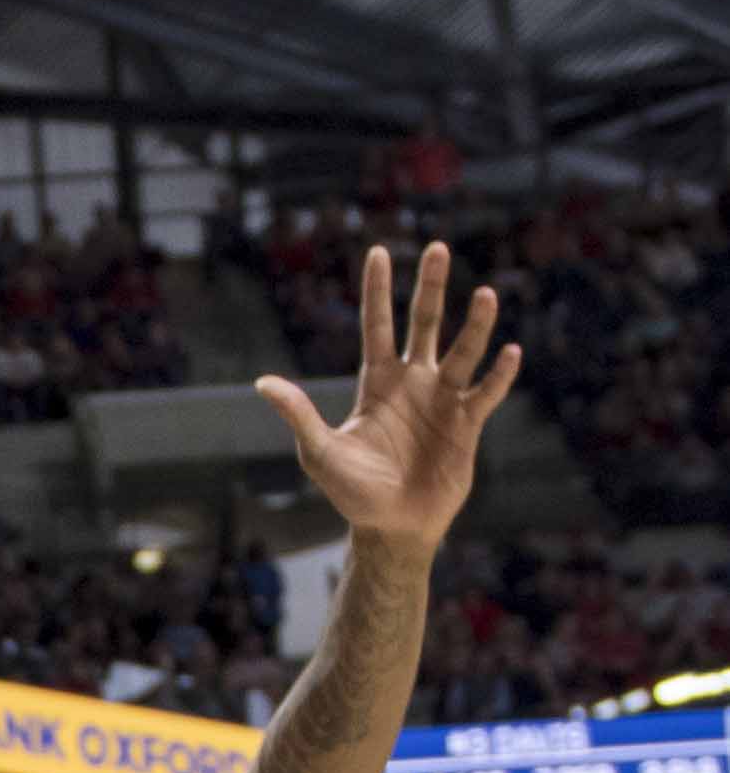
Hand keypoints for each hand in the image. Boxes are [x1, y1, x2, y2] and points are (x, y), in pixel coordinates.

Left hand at [263, 243, 517, 549]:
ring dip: (474, 325)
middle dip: (430, 287)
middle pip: (423, 324)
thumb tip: (262, 383)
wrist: (391, 525)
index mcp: (377, 383)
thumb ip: (298, 415)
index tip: (379, 252)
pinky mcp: (467, 424)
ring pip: (462, 351)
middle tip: (438, 247)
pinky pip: (487, 392)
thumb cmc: (352, 491)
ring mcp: (442, 400)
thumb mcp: (320, 452)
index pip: (377, 326)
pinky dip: (499, 374)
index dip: (378, 291)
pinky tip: (510, 353)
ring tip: (485, 295)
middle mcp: (413, 383)